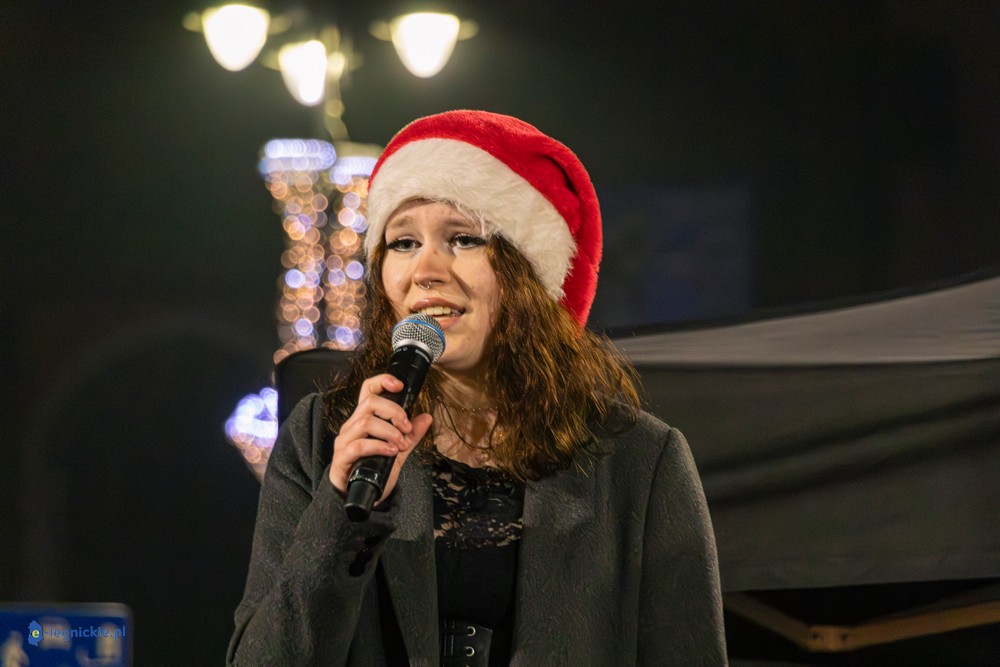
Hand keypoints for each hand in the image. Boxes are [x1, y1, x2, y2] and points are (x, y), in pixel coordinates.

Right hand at [329, 374, 432, 502]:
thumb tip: (426, 417)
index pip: (367, 390)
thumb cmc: (373, 469)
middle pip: (370, 402)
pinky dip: (379, 446)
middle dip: (394, 412)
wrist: (357, 496)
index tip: (400, 386)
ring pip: (366, 422)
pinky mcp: (341, 457)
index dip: (382, 381)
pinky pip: (359, 445)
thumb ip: (411, 435)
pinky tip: (391, 452)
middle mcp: (351, 425)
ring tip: (401, 444)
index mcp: (363, 419)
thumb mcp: (398, 450)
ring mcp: (344, 441)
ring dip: (389, 431)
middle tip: (407, 428)